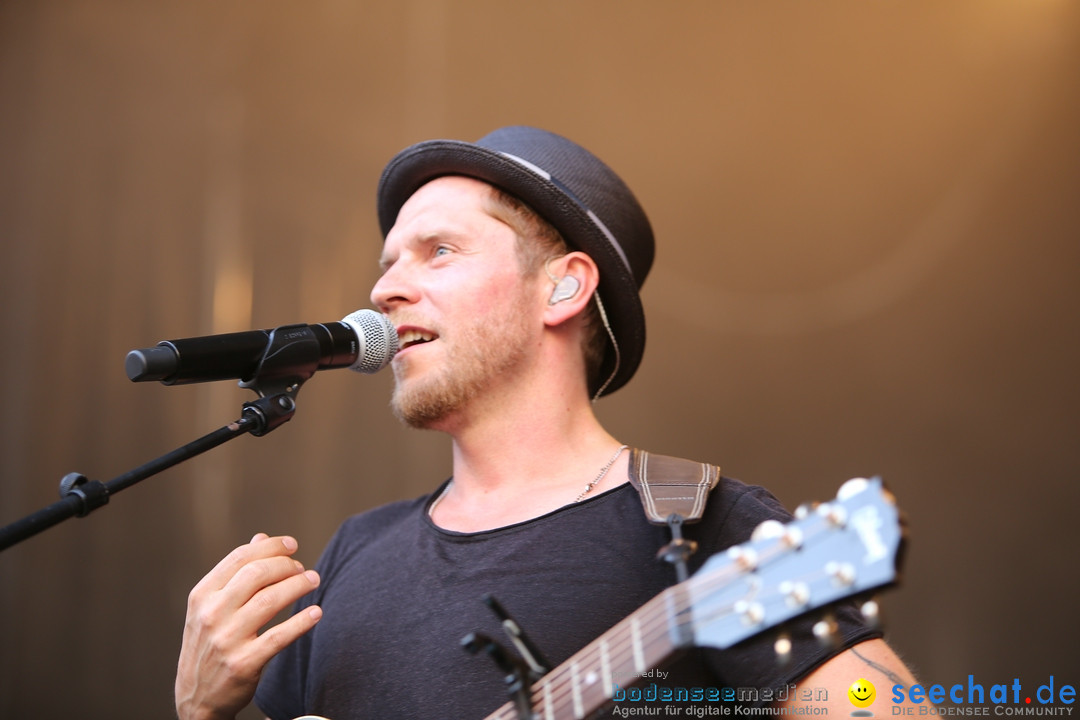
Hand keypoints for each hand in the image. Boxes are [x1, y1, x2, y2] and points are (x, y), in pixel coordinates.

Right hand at [175, 533, 322, 719]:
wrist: (197, 698)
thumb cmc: (209, 644)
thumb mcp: (210, 607)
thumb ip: (235, 573)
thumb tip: (261, 537)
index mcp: (202, 596)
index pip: (239, 558)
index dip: (270, 547)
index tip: (292, 545)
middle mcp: (211, 615)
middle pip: (257, 574)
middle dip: (286, 565)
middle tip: (303, 568)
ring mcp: (226, 640)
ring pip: (270, 600)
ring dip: (298, 586)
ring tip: (313, 581)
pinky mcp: (243, 663)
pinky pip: (279, 636)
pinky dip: (301, 621)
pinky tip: (316, 612)